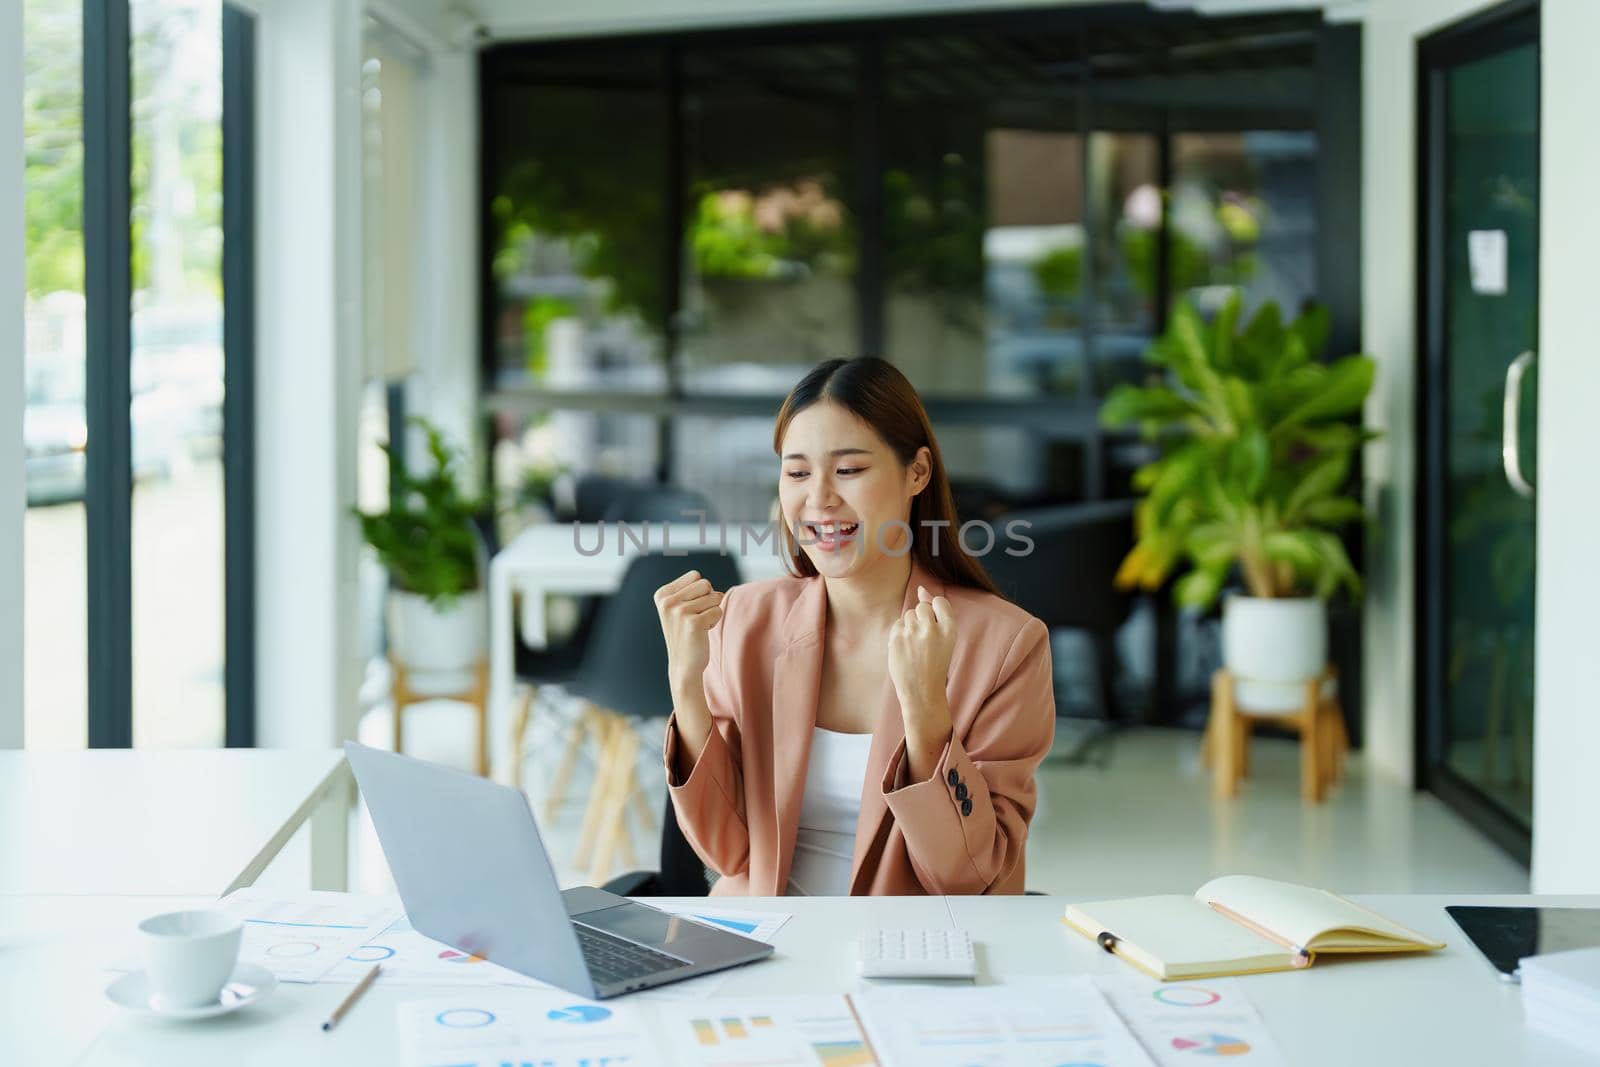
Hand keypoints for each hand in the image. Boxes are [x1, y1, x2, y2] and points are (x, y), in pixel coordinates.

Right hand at [654, 570, 722, 701]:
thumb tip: (707, 584)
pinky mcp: (693, 623)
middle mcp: (668, 602)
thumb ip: (690, 589)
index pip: (695, 575)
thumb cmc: (685, 632)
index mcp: (662, 594)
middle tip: (696, 617)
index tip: (688, 609)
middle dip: (708, 600)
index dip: (699, 592)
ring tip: (698, 625)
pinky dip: (714, 622)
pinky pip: (718, 611)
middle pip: (705, 584)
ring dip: (711, 612)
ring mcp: (679, 612)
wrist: (683, 665)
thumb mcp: (678, 606)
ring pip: (714, 597)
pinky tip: (702, 633)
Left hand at [887, 585, 955, 749]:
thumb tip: (921, 589)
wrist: (922, 692)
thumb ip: (936, 613)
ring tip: (915, 647)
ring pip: (908, 615)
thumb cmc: (935, 664)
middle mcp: (932, 629)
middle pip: (922, 607)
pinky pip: (897, 624)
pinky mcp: (897, 638)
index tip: (933, 625)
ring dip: (909, 626)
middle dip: (921, 619)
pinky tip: (905, 649)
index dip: (935, 611)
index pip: (939, 602)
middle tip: (924, 642)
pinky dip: (899, 634)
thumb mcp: (945, 640)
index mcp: (950, 630)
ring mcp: (913, 633)